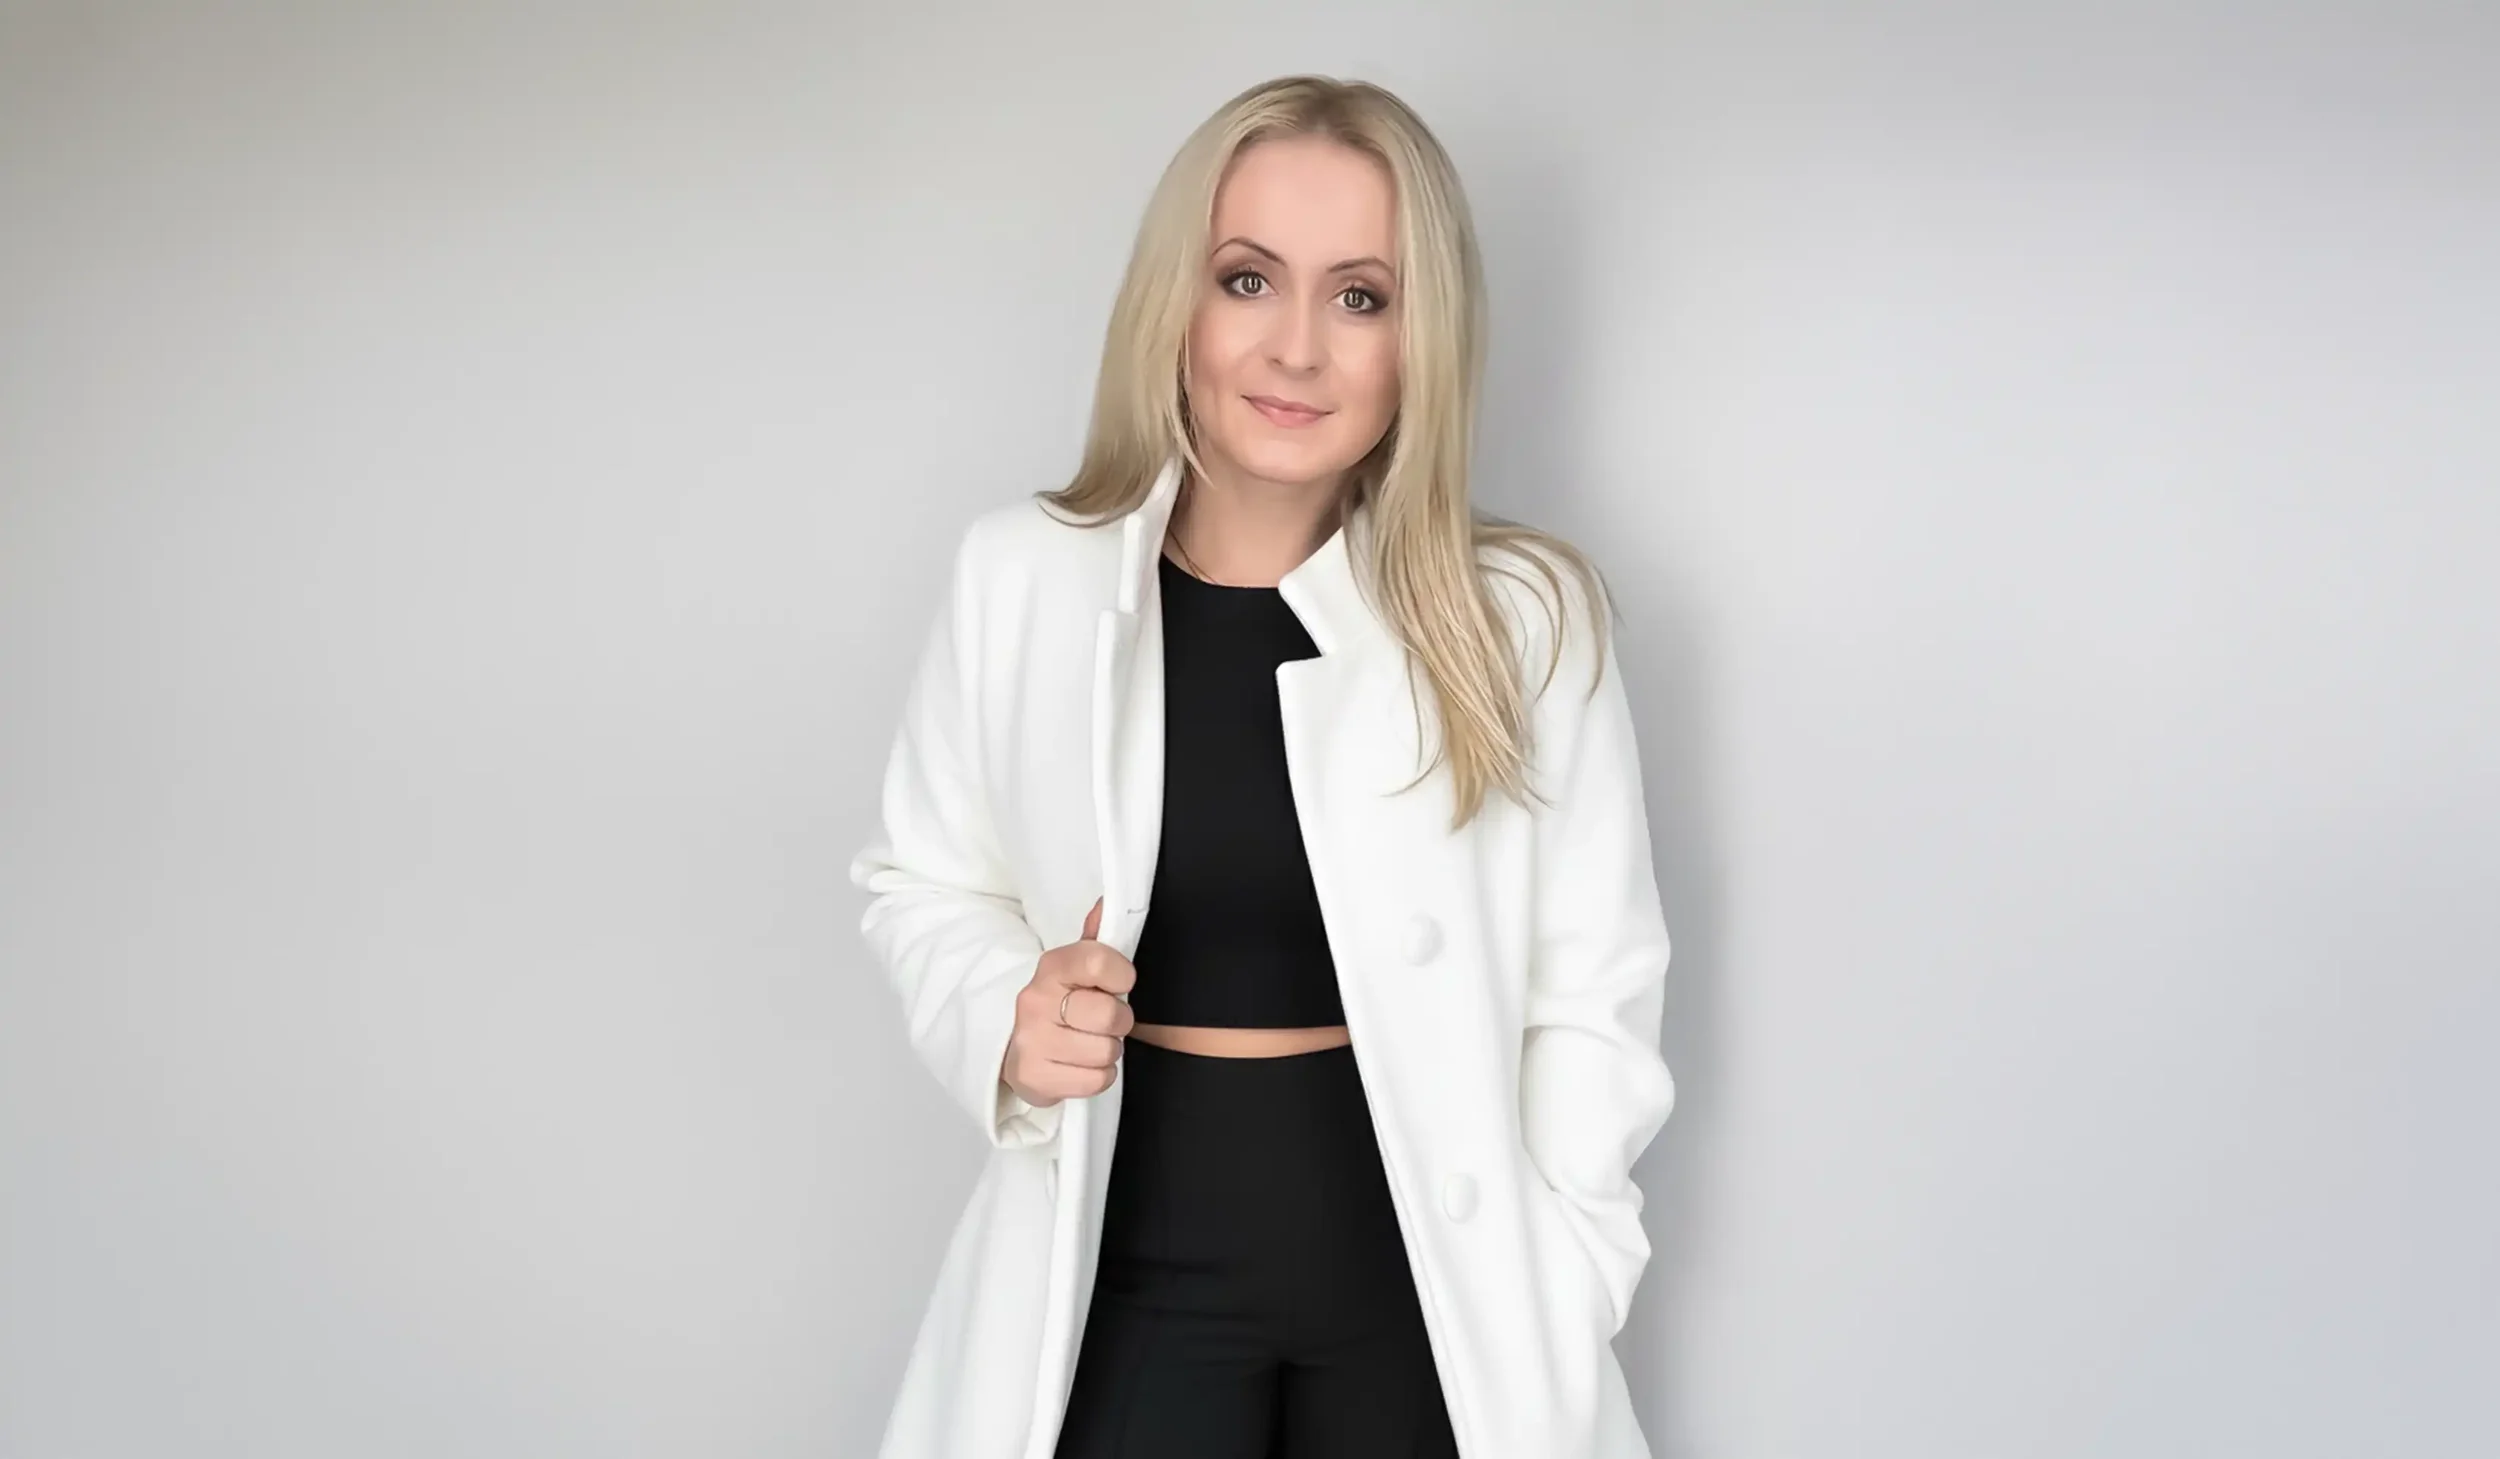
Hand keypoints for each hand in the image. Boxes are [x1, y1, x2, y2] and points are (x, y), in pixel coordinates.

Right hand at [1003, 898, 1135, 1106]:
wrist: (1015, 1049)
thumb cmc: (1059, 1005)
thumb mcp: (1075, 969)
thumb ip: (1096, 940)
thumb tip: (1107, 904)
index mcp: (1051, 968)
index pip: (1100, 960)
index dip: (1122, 976)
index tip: (1118, 984)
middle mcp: (1035, 1001)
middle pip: (1110, 1015)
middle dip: (1118, 1022)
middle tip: (1102, 1023)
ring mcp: (1032, 1041)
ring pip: (1106, 1051)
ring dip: (1107, 1051)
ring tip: (1089, 1043)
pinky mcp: (1034, 1078)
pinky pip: (1097, 1080)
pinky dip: (1098, 1076)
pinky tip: (1080, 1065)